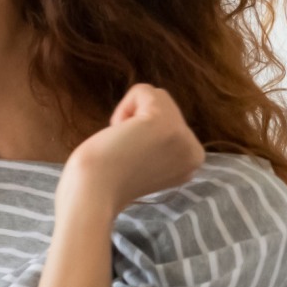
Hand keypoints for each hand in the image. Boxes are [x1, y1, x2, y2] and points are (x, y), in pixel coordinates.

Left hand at [60, 84, 204, 214]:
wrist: (91, 195)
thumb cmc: (104, 181)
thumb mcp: (147, 161)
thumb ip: (159, 145)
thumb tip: (151, 124)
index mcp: (192, 163)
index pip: (172, 122)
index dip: (143, 134)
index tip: (133, 161)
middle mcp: (194, 152)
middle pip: (165, 106)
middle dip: (138, 123)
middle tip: (125, 153)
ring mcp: (182, 137)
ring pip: (156, 96)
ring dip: (130, 115)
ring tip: (123, 145)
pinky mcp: (164, 122)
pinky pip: (143, 90)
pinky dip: (124, 107)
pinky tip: (118, 134)